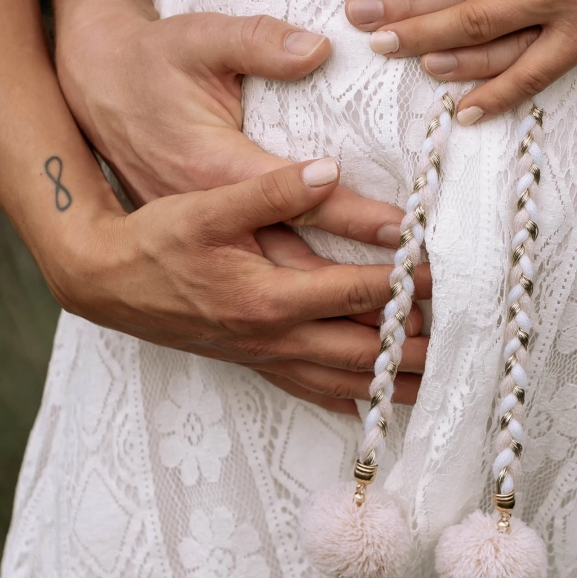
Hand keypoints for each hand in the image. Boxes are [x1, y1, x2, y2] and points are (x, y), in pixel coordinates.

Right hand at [55, 4, 425, 415]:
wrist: (106, 278)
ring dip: (393, 384)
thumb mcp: (206, 202)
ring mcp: (263, 354)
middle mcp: (272, 336)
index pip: (359, 291)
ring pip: (344, 379)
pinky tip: (377, 406)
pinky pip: (313, 389)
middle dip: (418, 346)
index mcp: (268, 296)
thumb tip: (328, 171)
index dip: (409, 284)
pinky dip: (351, 399)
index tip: (452, 275)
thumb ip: (270, 189)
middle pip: (363, 349)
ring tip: (444, 382)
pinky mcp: (253, 359)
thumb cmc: (155, 237)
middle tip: (471, 341)